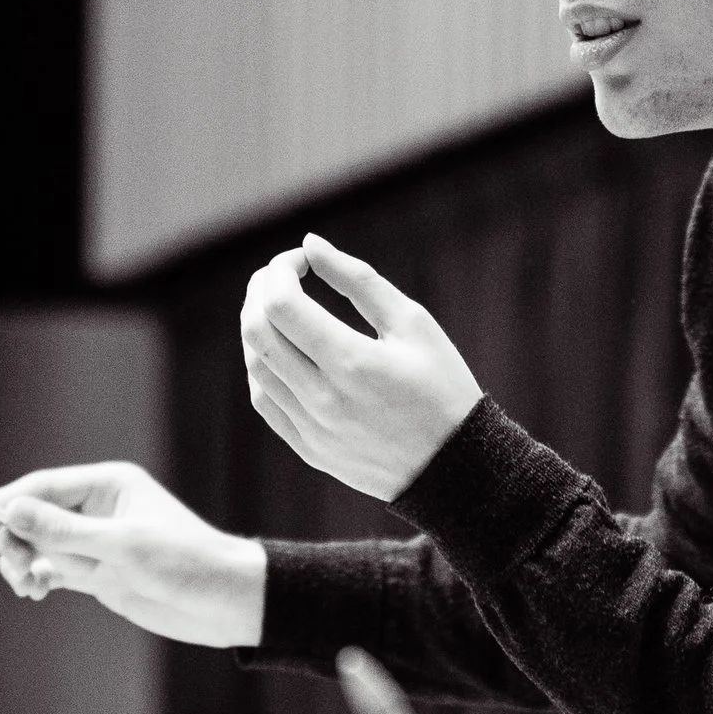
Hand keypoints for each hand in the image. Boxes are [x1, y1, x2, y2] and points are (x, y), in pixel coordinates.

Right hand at [0, 460, 265, 645]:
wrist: (223, 603)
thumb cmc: (184, 563)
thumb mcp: (121, 546)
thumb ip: (63, 532)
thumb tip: (11, 511)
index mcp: (108, 485)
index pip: (44, 487)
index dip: (7, 502)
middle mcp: (98, 509)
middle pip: (35, 517)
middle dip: (17, 540)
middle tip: (16, 567)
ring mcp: (96, 543)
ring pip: (40, 546)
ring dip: (24, 563)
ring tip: (26, 586)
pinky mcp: (98, 573)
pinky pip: (53, 570)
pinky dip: (38, 579)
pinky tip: (36, 591)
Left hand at [240, 235, 482, 502]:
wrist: (457, 469)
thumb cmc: (443, 387)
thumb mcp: (413, 324)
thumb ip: (358, 280)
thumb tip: (310, 243)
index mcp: (352, 363)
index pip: (281, 304)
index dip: (281, 270)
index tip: (301, 259)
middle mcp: (323, 399)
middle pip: (257, 331)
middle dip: (261, 290)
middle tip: (284, 276)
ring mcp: (312, 428)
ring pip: (255, 365)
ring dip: (258, 326)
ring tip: (284, 308)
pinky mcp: (308, 448)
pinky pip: (265, 400)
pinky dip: (262, 365)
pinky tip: (283, 349)